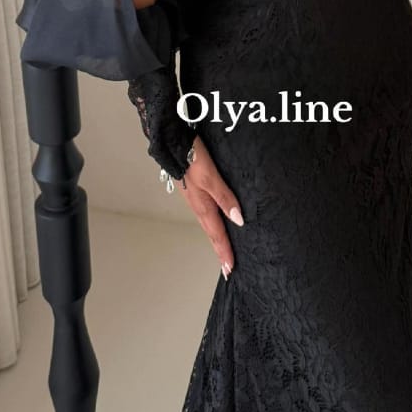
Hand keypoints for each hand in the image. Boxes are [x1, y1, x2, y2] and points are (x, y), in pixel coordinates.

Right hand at [177, 133, 243, 279]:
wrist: (172, 141)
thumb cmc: (191, 156)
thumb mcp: (211, 177)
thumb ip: (225, 197)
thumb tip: (239, 220)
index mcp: (202, 206)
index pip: (217, 235)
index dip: (224, 252)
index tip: (230, 270)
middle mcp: (198, 206)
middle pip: (212, 234)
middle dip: (220, 251)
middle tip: (227, 268)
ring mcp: (196, 199)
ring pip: (209, 225)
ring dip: (217, 239)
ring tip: (223, 251)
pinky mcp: (196, 190)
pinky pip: (207, 214)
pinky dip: (214, 224)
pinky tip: (218, 222)